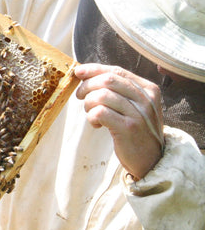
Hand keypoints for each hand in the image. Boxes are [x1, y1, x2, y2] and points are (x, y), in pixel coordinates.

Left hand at [74, 63, 163, 179]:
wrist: (151, 160)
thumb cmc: (137, 131)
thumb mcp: (134, 106)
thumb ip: (118, 90)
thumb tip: (85, 74)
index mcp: (148, 89)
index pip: (117, 71)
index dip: (94, 69)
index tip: (79, 72)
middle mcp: (146, 99)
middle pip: (107, 80)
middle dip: (87, 86)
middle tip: (80, 96)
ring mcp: (138, 113)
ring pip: (101, 95)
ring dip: (88, 103)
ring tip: (91, 113)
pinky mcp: (128, 128)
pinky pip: (100, 112)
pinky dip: (91, 116)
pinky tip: (96, 124)